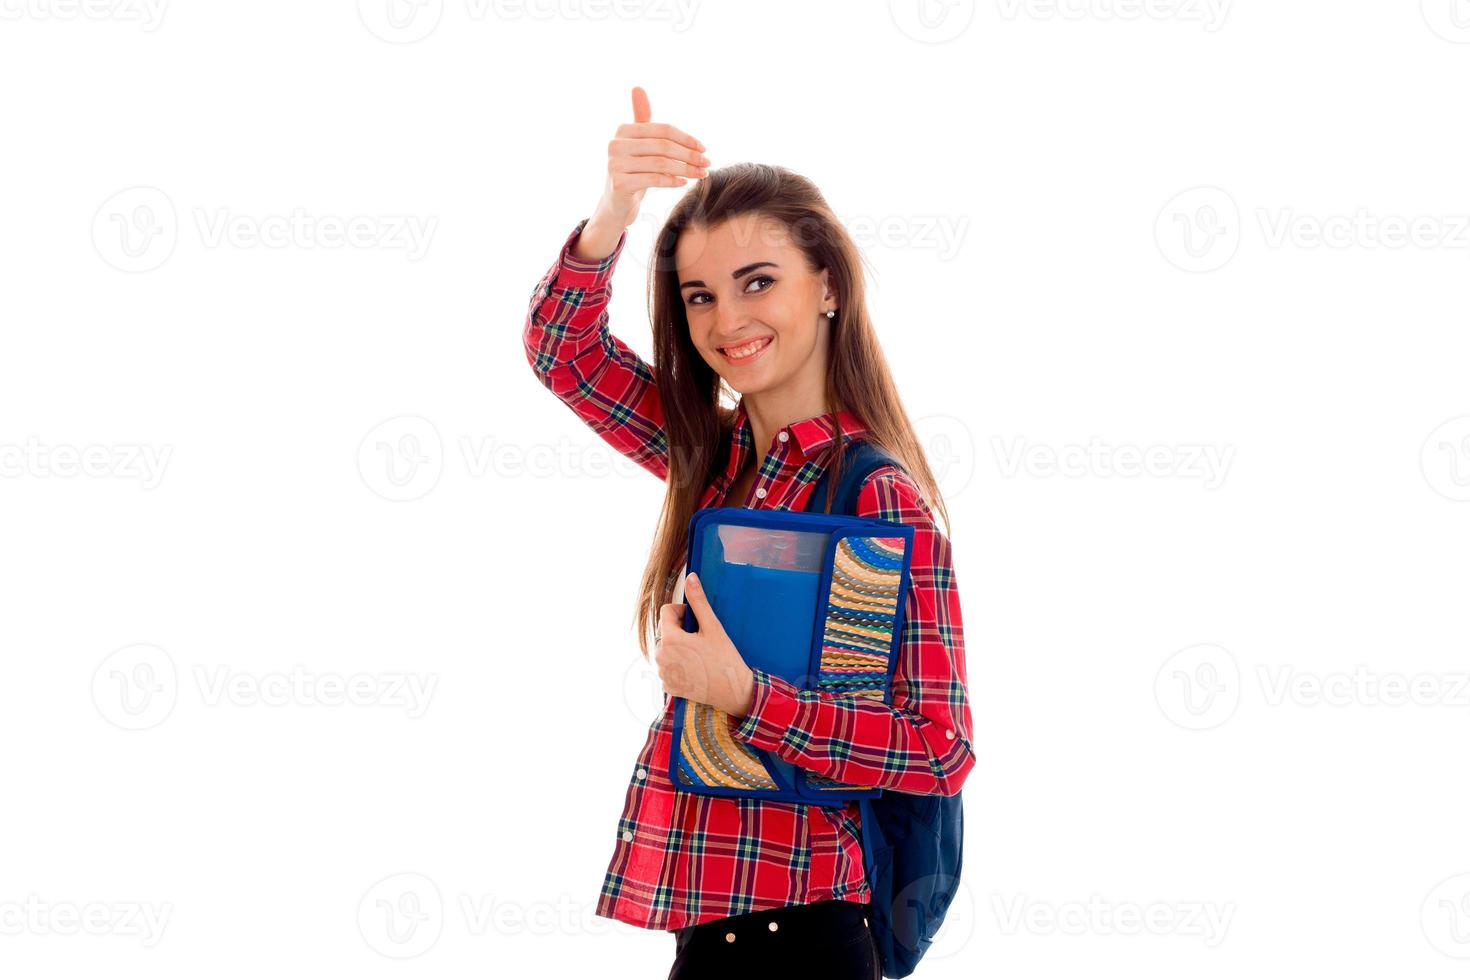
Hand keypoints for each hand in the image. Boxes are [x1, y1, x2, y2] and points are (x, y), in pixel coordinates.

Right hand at [582, 86, 709, 249]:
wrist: (617, 204)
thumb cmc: (633, 171)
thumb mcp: (638, 144)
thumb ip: (642, 119)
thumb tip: (637, 87)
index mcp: (623, 130)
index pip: (663, 129)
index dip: (686, 138)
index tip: (704, 149)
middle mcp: (616, 145)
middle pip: (663, 146)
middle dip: (689, 155)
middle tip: (707, 163)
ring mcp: (615, 165)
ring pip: (661, 163)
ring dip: (686, 169)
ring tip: (701, 174)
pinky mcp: (619, 184)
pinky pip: (654, 179)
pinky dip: (672, 181)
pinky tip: (684, 182)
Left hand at [654, 572, 754, 717]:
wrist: (733, 692)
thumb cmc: (725, 659)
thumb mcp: (713, 627)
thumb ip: (698, 602)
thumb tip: (691, 577)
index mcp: (670, 639)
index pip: (666, 612)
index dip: (682, 612)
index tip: (697, 621)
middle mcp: (660, 657)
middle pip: (665, 631)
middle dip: (680, 630)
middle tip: (701, 640)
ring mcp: (663, 673)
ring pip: (667, 648)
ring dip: (679, 647)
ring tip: (699, 655)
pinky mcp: (668, 686)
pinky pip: (668, 666)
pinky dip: (679, 664)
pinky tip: (696, 668)